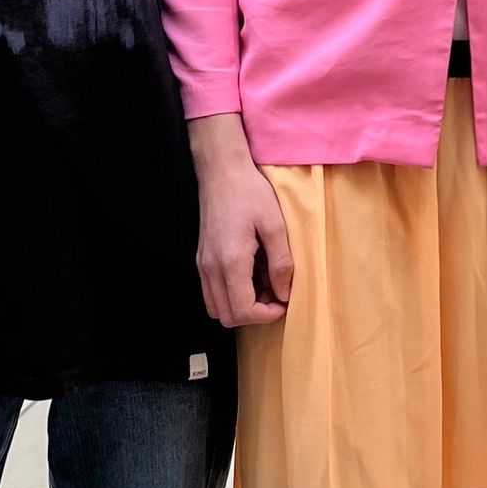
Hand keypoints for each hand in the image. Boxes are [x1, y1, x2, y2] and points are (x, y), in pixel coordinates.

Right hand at [190, 119, 293, 325]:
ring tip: (263, 288)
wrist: (221, 171)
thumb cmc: (250, 193)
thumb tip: (285, 294)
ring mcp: (202, 264)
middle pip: (227, 316)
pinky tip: (249, 277)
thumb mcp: (275, 225)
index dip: (266, 315)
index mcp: (230, 261)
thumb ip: (281, 263)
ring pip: (216, 308)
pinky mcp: (201, 259)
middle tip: (275, 296)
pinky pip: (211, 292)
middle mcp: (211, 268)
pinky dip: (230, 295)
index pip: (243, 310)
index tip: (284, 302)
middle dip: (254, 314)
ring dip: (240, 307)